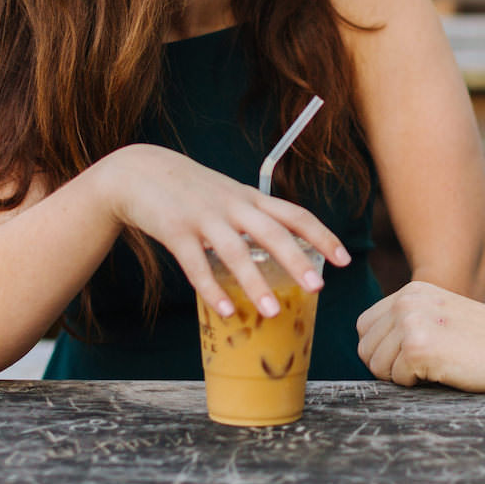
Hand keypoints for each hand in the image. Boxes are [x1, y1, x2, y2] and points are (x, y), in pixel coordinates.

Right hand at [94, 144, 351, 319]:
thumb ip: (251, 218)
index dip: (321, 235)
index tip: (344, 259)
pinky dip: (212, 290)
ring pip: (236, 252)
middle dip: (298, 260)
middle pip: (273, 232)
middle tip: (319, 287)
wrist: (139, 172)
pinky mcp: (175, 231)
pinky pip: (196, 265)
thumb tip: (280, 251)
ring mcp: (204, 218)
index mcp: (250, 199)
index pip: (294, 214)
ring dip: (256, 283)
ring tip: (274, 311)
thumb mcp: (227, 195)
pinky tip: (225, 311)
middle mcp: (233, 206)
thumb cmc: (190, 190)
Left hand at [356, 280, 484, 391]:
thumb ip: (409, 322)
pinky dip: (417, 385)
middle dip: (388, 366)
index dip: (381, 349)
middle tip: (424, 366)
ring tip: (437, 366)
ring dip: (403, 377)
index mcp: (411, 292)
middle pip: (366, 347)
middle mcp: (406, 302)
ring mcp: (410, 323)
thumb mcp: (441, 315)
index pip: (365, 326)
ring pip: (376, 366)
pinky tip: (444, 371)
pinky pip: (395, 379)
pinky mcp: (417, 347)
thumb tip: (371, 350)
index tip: (409, 357)